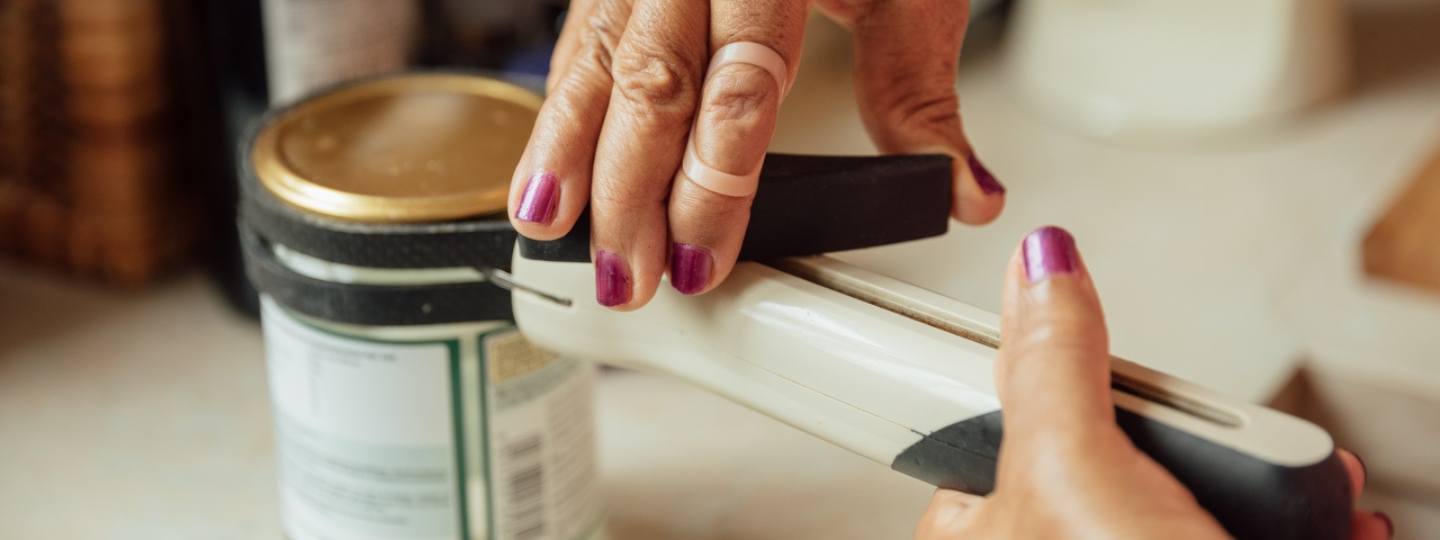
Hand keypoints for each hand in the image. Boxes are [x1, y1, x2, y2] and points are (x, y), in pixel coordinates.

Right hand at [508, 0, 1004, 308]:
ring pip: (597, 63)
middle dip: (630, 194)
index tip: (702, 259)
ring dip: (569, 155)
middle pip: (653, 86)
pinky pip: (579, 43)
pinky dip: (558, 112)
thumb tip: (966, 191)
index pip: (737, 90)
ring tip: (548, 228)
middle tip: (629, 278)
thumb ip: (918, 97)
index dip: (713, 186)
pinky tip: (544, 168)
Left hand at [914, 226, 1392, 539]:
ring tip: (1302, 491)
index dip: (1079, 391)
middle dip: (1200, 444)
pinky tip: (1333, 522)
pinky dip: (1303, 526)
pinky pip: (1254, 530)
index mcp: (982, 535)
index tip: (1131, 381)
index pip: (1007, 426)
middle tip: (1226, 453)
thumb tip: (1038, 267)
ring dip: (1269, 485)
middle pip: (1125, 451)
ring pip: (1200, 493)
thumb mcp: (1075, 479)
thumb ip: (1052, 370)